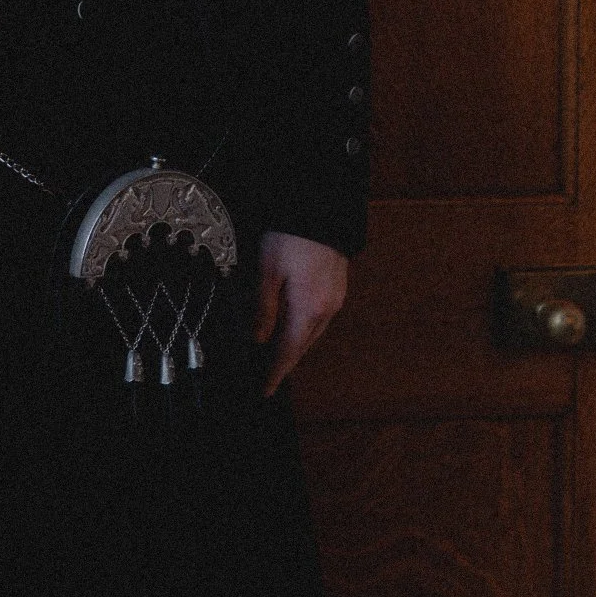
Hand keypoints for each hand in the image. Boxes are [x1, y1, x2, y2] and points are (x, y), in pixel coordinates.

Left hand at [255, 231, 348, 393]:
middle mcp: (328, 308)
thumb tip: (258, 339)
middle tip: (268, 376)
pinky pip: (320, 317)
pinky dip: (305, 327)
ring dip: (296, 345)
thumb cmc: (292, 236)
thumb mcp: (267, 272)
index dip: (276, 372)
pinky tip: (294, 324)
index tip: (266, 389)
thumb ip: (263, 309)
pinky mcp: (338, 285)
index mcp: (309, 309)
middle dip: (286, 362)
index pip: (290, 352)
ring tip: (277, 354)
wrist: (321, 207)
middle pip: (304, 345)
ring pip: (313, 332)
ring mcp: (336, 297)